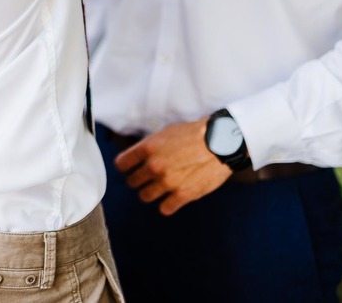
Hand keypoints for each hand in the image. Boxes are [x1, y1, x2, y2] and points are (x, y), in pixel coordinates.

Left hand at [114, 118, 233, 215]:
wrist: (220, 143)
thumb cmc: (194, 134)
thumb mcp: (165, 133)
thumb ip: (150, 146)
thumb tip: (139, 155)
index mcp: (147, 148)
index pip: (121, 164)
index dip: (124, 166)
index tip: (129, 168)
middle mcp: (154, 166)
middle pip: (132, 182)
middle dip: (137, 180)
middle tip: (146, 178)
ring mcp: (167, 182)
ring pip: (145, 196)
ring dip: (150, 193)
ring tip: (158, 188)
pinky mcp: (183, 194)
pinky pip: (164, 208)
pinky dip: (166, 205)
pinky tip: (171, 198)